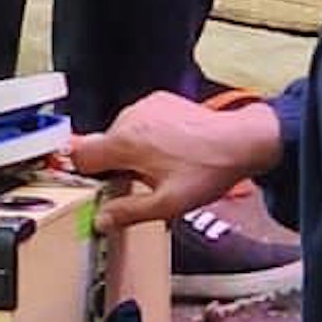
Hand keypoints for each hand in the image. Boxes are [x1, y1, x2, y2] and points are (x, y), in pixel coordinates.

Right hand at [70, 91, 281, 234]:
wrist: (241, 141)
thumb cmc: (207, 170)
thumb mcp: (167, 204)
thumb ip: (129, 212)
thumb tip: (102, 220)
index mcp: (125, 142)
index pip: (80, 156)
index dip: (87, 175)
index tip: (100, 187)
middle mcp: (130, 118)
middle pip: (102, 146)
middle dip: (116, 166)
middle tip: (141, 183)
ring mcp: (145, 106)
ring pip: (120, 134)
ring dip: (132, 151)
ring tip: (161, 167)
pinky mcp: (159, 101)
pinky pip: (139, 122)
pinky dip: (146, 136)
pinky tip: (168, 151)